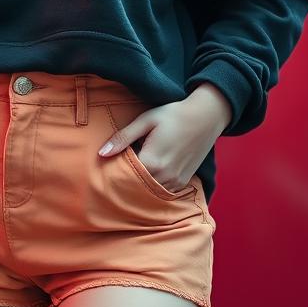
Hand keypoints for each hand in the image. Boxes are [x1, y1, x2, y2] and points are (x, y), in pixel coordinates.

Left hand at [97, 86, 233, 192]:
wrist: (206, 117)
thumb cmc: (173, 115)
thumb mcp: (146, 121)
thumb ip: (123, 138)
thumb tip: (101, 153)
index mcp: (152, 161)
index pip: (124, 175)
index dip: (114, 170)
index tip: (107, 165)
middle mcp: (165, 176)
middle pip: (136, 186)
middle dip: (125, 180)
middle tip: (116, 170)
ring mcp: (176, 182)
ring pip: (149, 192)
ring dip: (139, 184)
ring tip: (132, 170)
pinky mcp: (183, 182)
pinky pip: (162, 191)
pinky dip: (152, 185)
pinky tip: (147, 173)